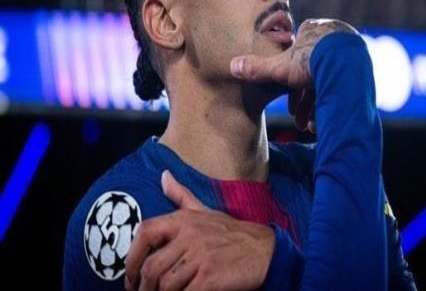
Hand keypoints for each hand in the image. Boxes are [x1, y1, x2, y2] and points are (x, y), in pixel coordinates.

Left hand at [125, 171, 274, 290]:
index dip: (131, 258)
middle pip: (151, 267)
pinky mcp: (209, 277)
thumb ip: (182, 195)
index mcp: (184, 219)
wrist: (265, 250)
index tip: (131, 277)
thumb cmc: (233, 233)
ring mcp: (200, 256)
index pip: (145, 232)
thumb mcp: (205, 210)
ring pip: (165, 284)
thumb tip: (164, 176)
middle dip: (144, 287)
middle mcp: (189, 235)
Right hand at [230, 19, 357, 132]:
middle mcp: (333, 36)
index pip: (297, 58)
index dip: (289, 84)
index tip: (290, 105)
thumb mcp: (279, 68)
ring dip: (318, 106)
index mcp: (312, 30)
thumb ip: (258, 68)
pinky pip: (343, 85)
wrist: (345, 65)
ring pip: (328, 82)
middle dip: (305, 101)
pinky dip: (334, 103)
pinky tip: (327, 121)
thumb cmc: (311, 61)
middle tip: (300, 120)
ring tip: (312, 126)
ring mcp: (350, 49)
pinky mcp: (363, 63)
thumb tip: (232, 66)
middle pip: (312, 74)